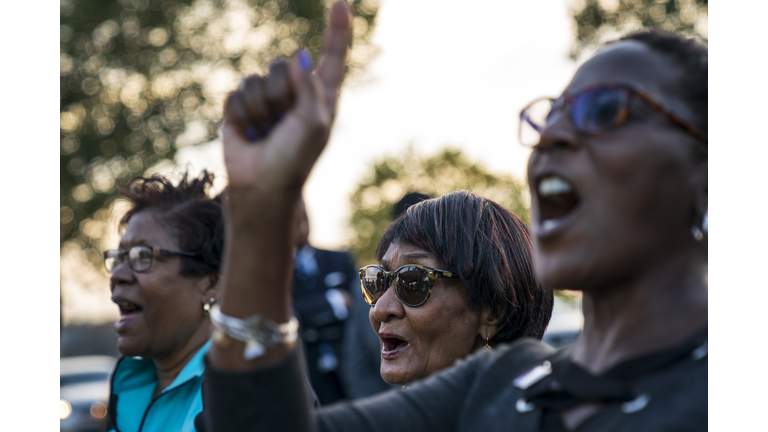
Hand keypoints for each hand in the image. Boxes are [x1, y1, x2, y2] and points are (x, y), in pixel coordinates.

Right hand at [221, 1, 350, 196]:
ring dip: (260, 111)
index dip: (336, 31)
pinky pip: (236, 94)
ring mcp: (267, 100)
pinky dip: (242, 117)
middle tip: (281, 125)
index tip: (340, 3)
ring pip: (256, 80)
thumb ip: (309, 85)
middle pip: (283, 65)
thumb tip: (300, 56)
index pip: (331, 58)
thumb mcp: (314, 122)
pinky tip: (248, 135)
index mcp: (321, 98)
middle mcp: (294, 95)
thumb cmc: (295, 160)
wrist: (262, 187)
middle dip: (280, 96)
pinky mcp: (240, 108)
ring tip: (265, 134)